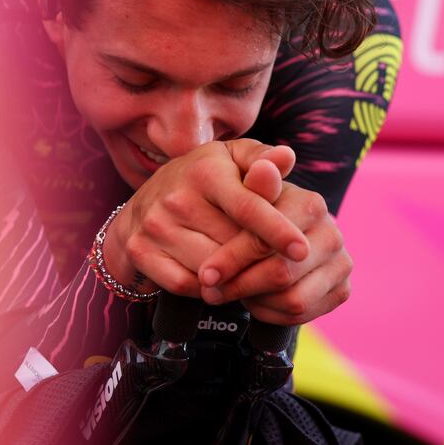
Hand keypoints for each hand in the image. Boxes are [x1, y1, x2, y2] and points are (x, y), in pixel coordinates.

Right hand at [104, 139, 309, 296]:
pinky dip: (206, 287)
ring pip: (210, 269)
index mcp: (205, 170)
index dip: (277, 230)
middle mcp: (176, 197)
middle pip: (231, 245)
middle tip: (275, 264)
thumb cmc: (202, 181)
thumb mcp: (231, 161)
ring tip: (244, 269)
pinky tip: (215, 277)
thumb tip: (286, 157)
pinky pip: (186, 284)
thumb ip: (262, 160)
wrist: (142, 205)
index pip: (247, 206)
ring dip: (234, 277)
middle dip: (257, 260)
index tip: (303, 251)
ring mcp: (155, 225)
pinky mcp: (140, 251)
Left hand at [196, 181, 351, 325]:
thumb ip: (255, 185)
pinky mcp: (341, 290)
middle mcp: (333, 234)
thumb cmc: (247, 210)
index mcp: (311, 204)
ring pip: (292, 299)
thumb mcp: (241, 193)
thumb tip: (273, 158)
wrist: (272, 235)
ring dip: (254, 300)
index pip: (269, 237)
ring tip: (228, 291)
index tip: (206, 273)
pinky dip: (270, 313)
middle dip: (241, 283)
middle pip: (282, 272)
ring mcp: (342, 263)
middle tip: (209, 290)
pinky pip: (300, 314)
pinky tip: (252, 300)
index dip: (235, 257)